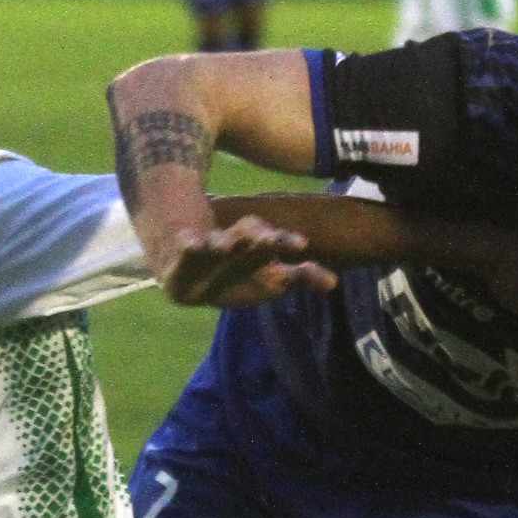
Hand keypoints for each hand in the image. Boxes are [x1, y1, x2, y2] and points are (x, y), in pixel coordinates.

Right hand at [160, 216, 338, 307]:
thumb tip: (334, 282)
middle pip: (248, 234)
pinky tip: (191, 244)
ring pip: (218, 242)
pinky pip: (185, 249)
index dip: (286, 242)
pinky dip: (188, 246)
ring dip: (226, 242)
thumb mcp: (267, 278)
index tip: (301, 245)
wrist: (185, 264)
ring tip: (230, 245)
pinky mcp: (182, 254)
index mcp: (255, 245)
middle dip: (261, 239)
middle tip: (273, 241)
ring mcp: (207, 246)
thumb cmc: (234, 272)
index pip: (274, 240)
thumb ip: (298, 278)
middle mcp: (233, 240)